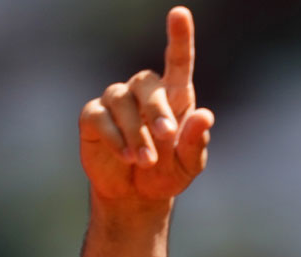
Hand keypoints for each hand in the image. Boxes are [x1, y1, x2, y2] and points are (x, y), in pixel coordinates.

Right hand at [79, 6, 214, 201]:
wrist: (137, 195)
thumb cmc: (168, 173)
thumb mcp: (189, 164)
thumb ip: (196, 142)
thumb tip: (206, 116)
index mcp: (175, 98)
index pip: (178, 62)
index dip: (179, 37)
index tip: (180, 13)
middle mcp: (144, 93)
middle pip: (146, 82)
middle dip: (157, 109)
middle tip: (166, 136)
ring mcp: (117, 102)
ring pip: (122, 101)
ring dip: (136, 133)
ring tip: (146, 160)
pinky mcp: (94, 116)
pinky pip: (100, 117)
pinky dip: (115, 137)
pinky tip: (126, 156)